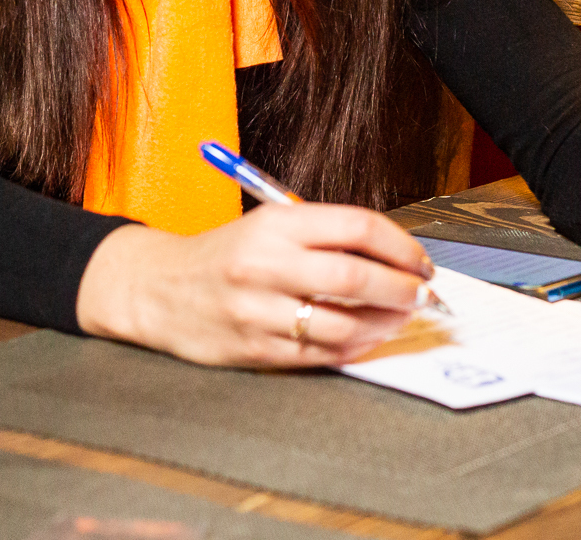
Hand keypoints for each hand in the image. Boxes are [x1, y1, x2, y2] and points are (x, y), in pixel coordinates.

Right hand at [75, 203, 433, 367]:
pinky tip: (367, 339)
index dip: (401, 246)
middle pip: (356, 277)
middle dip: (403, 289)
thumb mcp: (267, 226)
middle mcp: (266, 264)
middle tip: (423, 295)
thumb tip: (395, 258)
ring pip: (344, 323)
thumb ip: (325, 237)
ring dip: (385, 325)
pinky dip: (353, 349)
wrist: (157, 289)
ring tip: (400, 320)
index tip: (421, 261)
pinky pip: (319, 354)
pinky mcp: (254, 348)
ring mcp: (259, 310)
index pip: (357, 227)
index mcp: (276, 224)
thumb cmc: (225, 256)